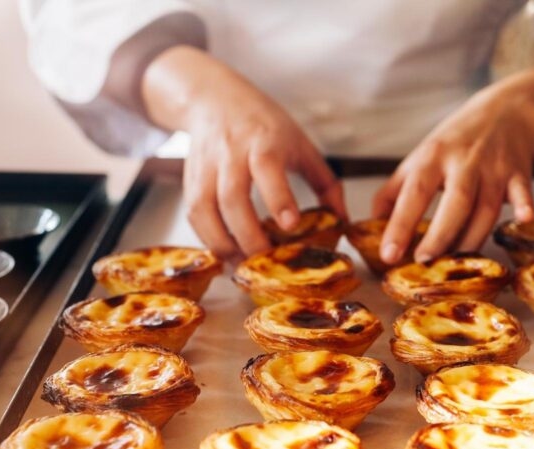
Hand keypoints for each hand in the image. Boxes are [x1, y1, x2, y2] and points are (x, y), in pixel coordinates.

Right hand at [142, 47, 344, 259]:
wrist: (214, 98)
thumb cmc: (264, 125)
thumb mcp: (301, 144)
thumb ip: (326, 182)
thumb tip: (343, 221)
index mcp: (265, 141)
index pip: (268, 168)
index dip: (278, 198)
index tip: (290, 225)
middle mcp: (231, 152)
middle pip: (233, 197)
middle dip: (248, 235)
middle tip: (265, 260)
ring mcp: (207, 165)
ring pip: (205, 209)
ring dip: (223, 243)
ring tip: (243, 265)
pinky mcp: (190, 179)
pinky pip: (193, 214)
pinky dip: (207, 238)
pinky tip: (225, 254)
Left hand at [373, 60, 533, 263]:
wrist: (505, 111)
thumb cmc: (456, 141)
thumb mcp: (420, 157)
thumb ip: (394, 191)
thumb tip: (371, 225)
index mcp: (433, 157)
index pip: (414, 193)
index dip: (400, 225)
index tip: (389, 254)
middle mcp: (464, 162)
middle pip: (456, 203)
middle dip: (440, 235)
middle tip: (424, 261)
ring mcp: (494, 168)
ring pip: (486, 209)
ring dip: (472, 239)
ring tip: (455, 263)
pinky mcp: (519, 173)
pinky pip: (523, 192)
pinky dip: (525, 205)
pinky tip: (524, 218)